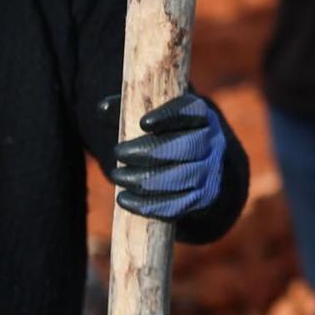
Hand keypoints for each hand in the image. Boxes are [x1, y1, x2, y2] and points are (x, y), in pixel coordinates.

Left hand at [108, 95, 225, 221]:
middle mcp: (212, 141)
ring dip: (142, 180)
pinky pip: (176, 206)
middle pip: (183, 147)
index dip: (168, 117)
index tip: (143, 123)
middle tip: (117, 153)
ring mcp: (210, 172)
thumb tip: (103, 108)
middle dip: (146, 152)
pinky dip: (146, 205)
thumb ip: (127, 109)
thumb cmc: (164, 133)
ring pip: (178, 179)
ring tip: (116, 175)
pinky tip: (124, 199)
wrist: (197, 165)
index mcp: (200, 114)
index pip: (189, 111)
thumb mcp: (151, 115)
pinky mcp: (202, 199)